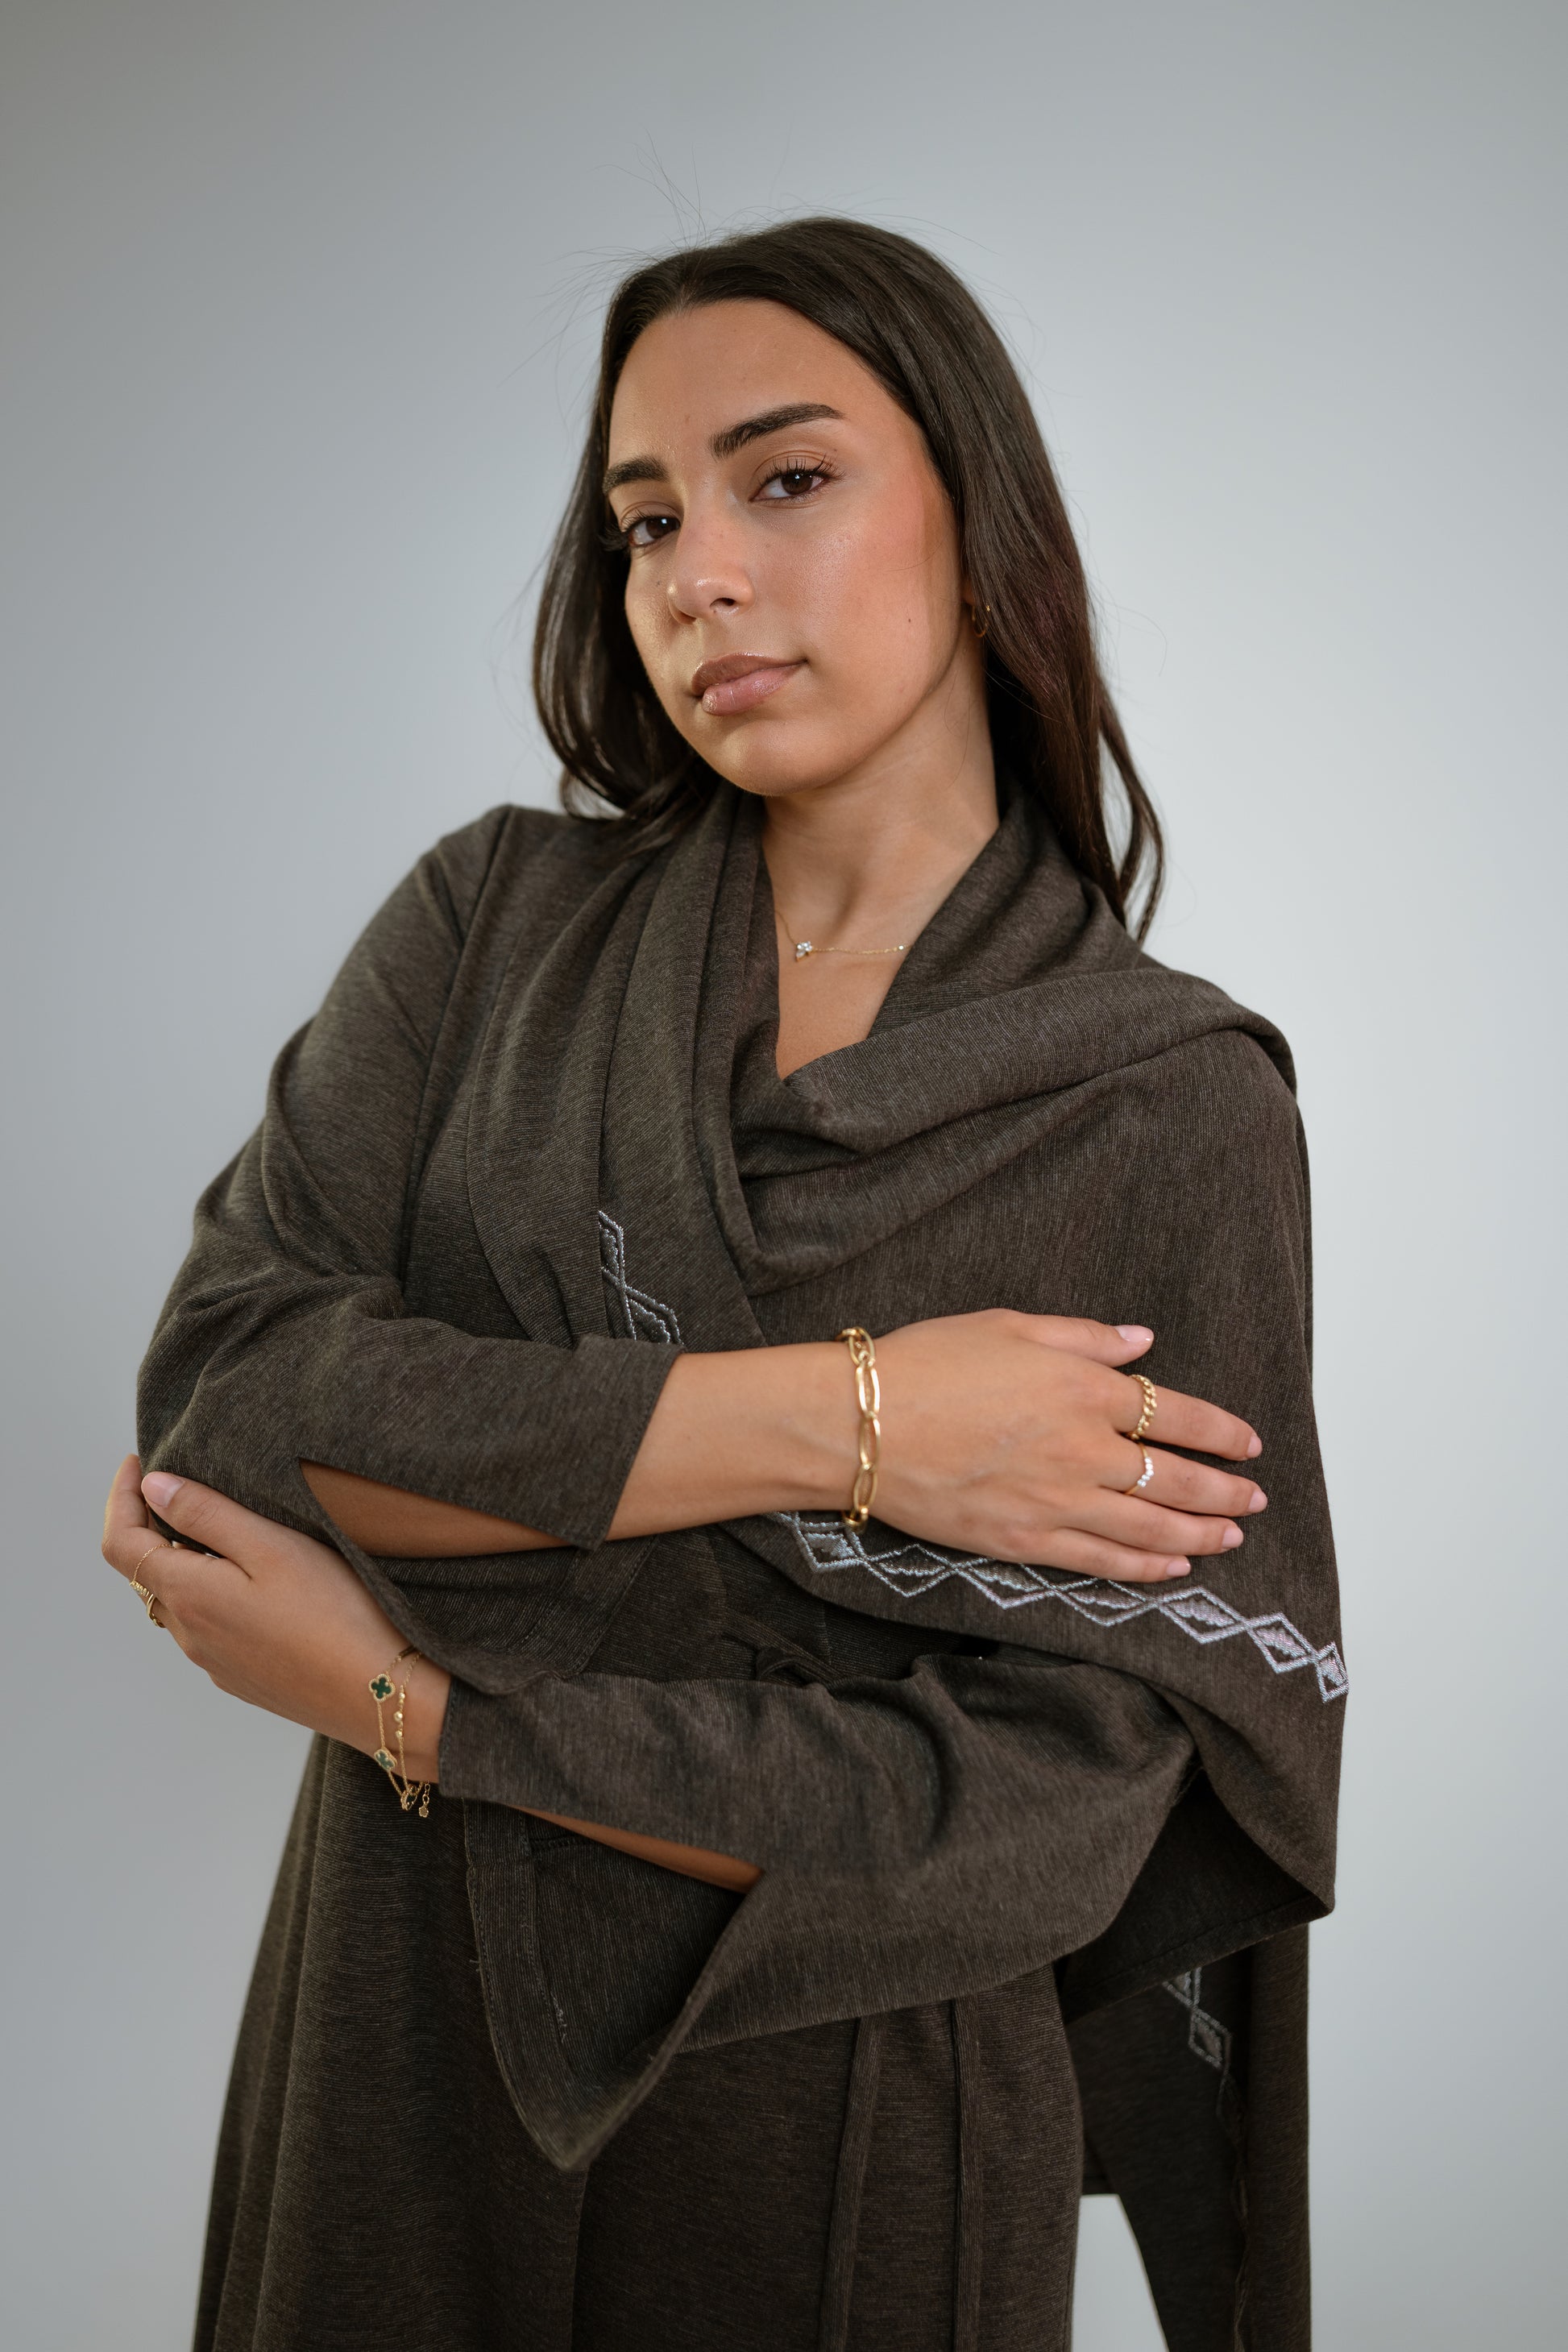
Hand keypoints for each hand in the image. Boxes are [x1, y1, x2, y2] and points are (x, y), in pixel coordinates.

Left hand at [100, 1457, 449, 1778]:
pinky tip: (252, 1583)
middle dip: (149, 1527)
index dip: (118, 1499)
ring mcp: (214, 1662)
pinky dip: (209, 1594)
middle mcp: (190, 1634)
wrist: (378, 1697)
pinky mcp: (242, 1677)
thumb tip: (151, 1486)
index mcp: (189, 1595)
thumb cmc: (333, 1614)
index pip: (120, 1544)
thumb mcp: (270, 1546)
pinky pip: (206, 1628)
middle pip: (145, 1574)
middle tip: (179, 1485)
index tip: (136, 1462)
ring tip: (219, 1529)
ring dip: (182, 1562)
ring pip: (178, 1602)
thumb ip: (206, 1514)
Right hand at [872, 1313, 1264, 1582]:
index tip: (1248, 1444)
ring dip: (1201, 1534)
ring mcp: (1056, 1503)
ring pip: (1150, 1527)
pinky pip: (1103, 1561)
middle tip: (1255, 1500)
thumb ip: (1085, 1336)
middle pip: (1177, 1479)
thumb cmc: (926, 1364)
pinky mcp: (1025, 1542)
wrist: (862, 1425)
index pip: (1177, 1416)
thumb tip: (1142, 1342)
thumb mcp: (1010, 1326)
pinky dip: (1145, 1566)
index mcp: (1084, 1388)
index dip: (1221, 1432)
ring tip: (1231, 1538)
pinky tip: (1172, 1567)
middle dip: (1225, 1492)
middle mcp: (1083, 1450)